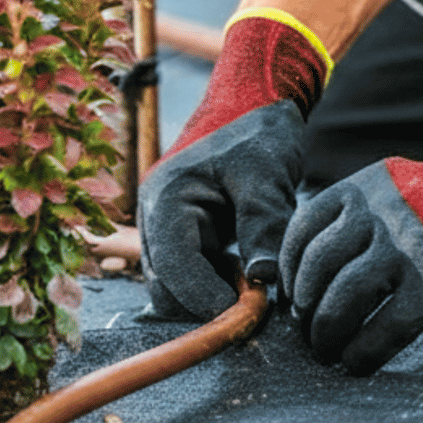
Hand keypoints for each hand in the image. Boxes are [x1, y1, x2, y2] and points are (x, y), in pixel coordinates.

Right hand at [139, 11, 330, 318]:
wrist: (253, 103)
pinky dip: (217, 284)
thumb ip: (264, 225)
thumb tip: (265, 281)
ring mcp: (166, 229)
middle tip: (256, 305)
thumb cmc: (257, 131)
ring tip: (255, 286)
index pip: (173, 267)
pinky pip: (192, 275)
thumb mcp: (266, 174)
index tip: (243, 318)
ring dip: (212, 295)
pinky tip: (248, 272)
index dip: (203, 299)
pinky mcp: (184, 236)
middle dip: (206, 303)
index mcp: (165, 198)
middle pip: (165, 287)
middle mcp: (156, 218)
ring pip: (177, 287)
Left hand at [279, 131, 422, 372]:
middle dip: (306, 308)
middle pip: (317, 268)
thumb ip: (363, 215)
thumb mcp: (406, 190)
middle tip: (309, 330)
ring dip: (328, 334)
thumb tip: (315, 265)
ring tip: (329, 351)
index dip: (289, 268)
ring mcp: (409, 248)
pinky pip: (382, 329)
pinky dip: (362, 352)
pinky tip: (358, 364)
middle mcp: (382, 212)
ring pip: (342, 300)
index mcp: (368, 185)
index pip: (304, 227)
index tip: (293, 295)